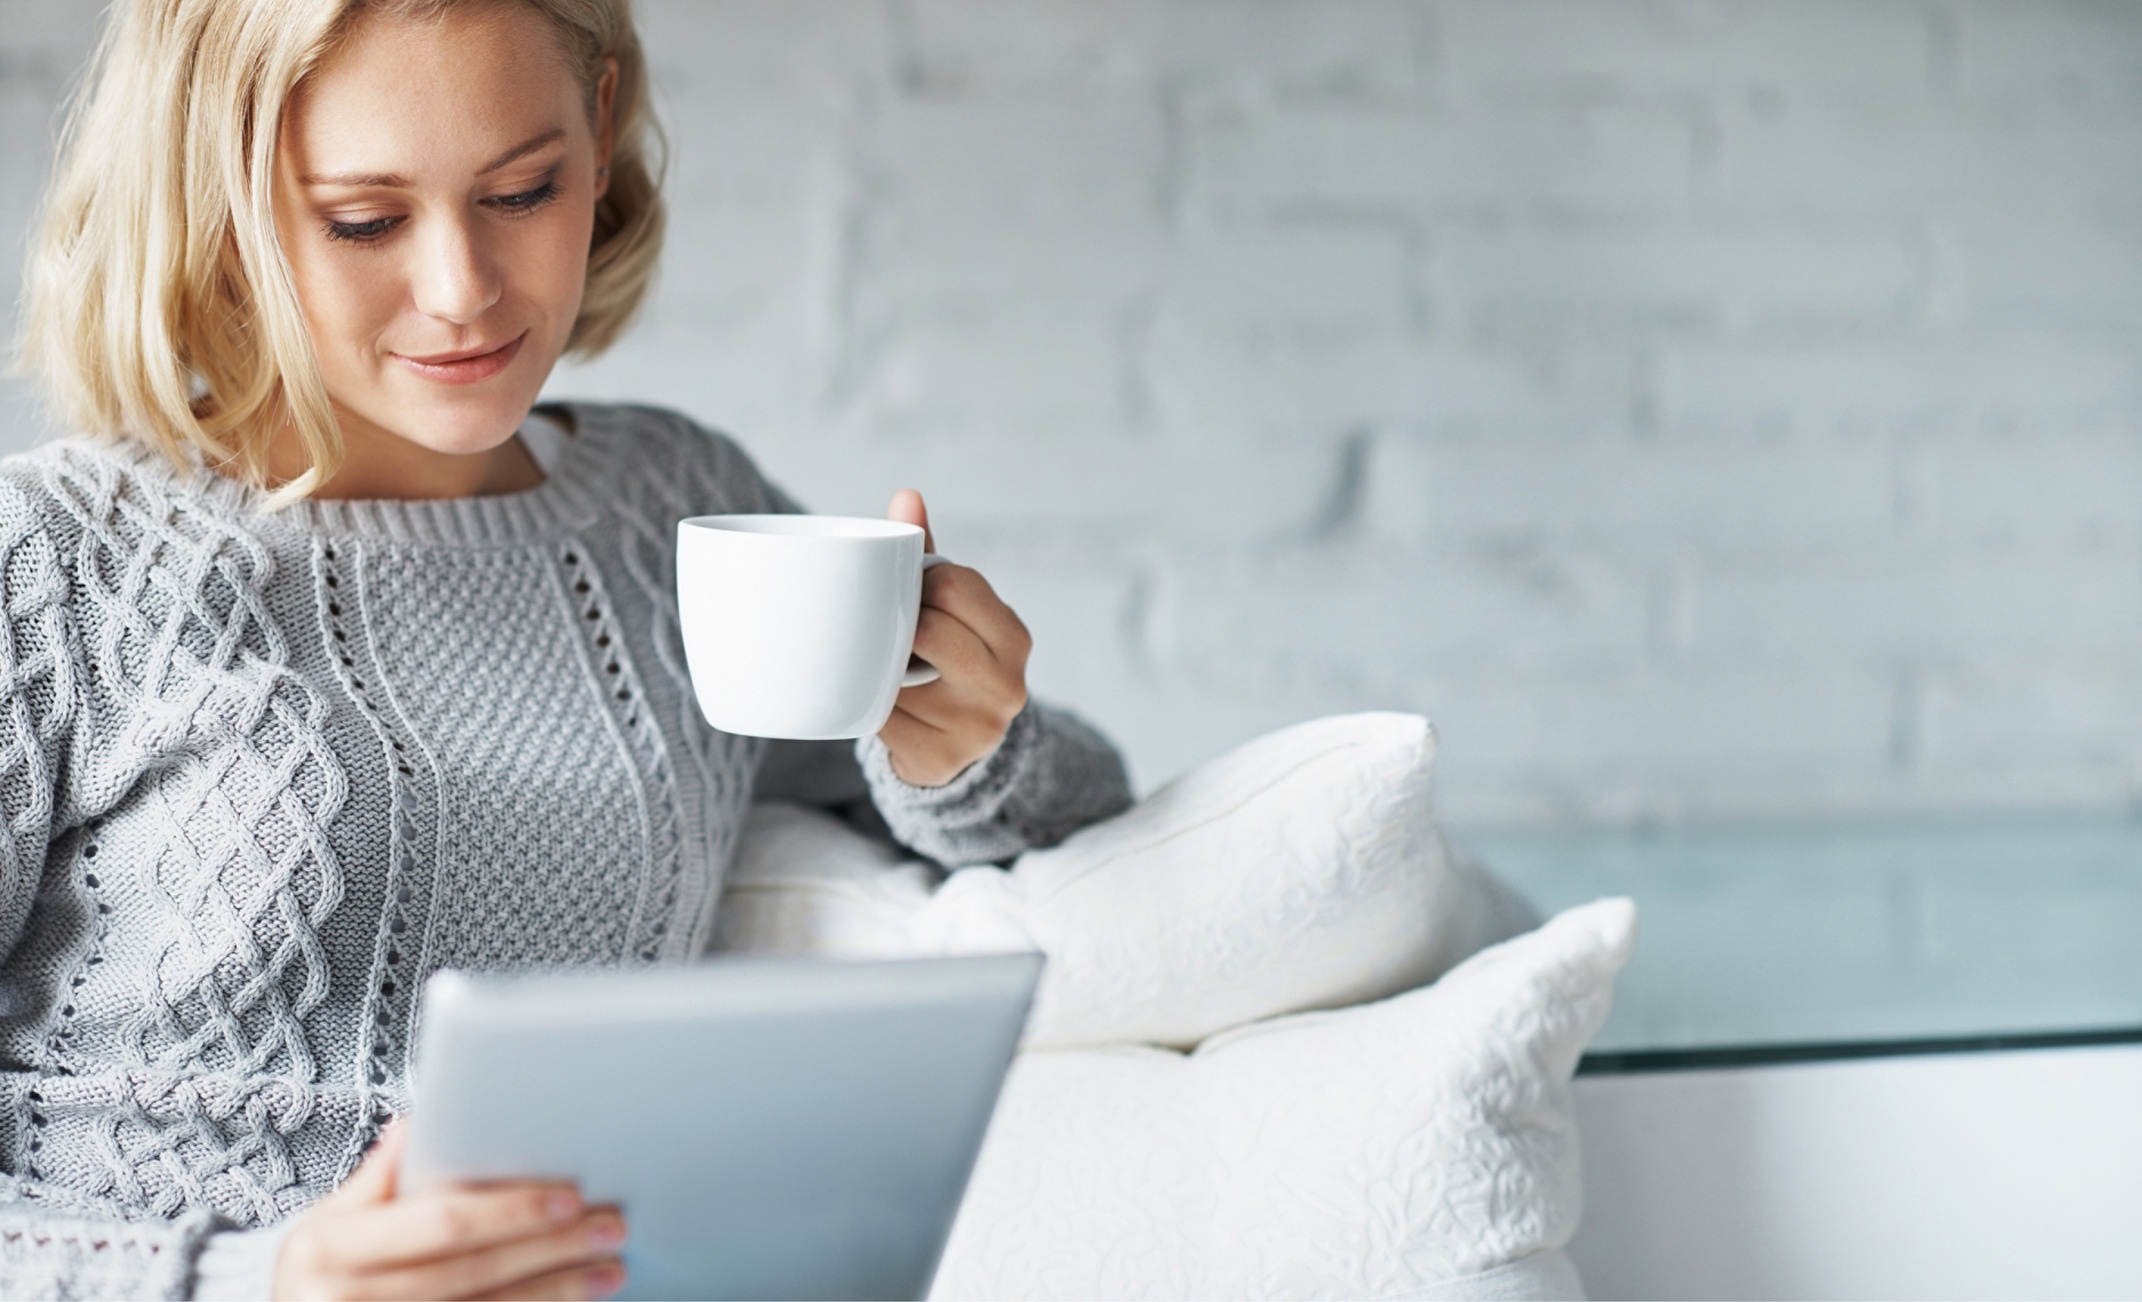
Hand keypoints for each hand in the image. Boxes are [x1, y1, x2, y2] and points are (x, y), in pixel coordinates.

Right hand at [274, 1122, 625, 1300]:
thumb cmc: (318, 1278)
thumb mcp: (327, 1224)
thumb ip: (379, 1179)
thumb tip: (421, 1122)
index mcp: (329, 1247)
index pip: (442, 1222)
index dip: (512, 1209)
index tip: (572, 1195)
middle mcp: (345, 1300)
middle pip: (474, 1271)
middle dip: (552, 1248)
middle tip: (610, 1226)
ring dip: (557, 1291)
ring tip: (609, 1269)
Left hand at [882, 490, 1031, 787]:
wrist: (955, 750)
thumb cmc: (946, 660)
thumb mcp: (950, 611)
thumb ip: (926, 557)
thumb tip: (906, 496)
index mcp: (1014, 638)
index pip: (957, 585)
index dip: (919, 583)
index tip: (909, 593)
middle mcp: (1008, 685)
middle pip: (930, 627)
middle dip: (900, 623)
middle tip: (890, 630)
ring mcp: (977, 728)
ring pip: (898, 672)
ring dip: (879, 663)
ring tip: (884, 663)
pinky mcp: (939, 759)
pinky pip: (880, 715)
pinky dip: (866, 702)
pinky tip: (875, 698)